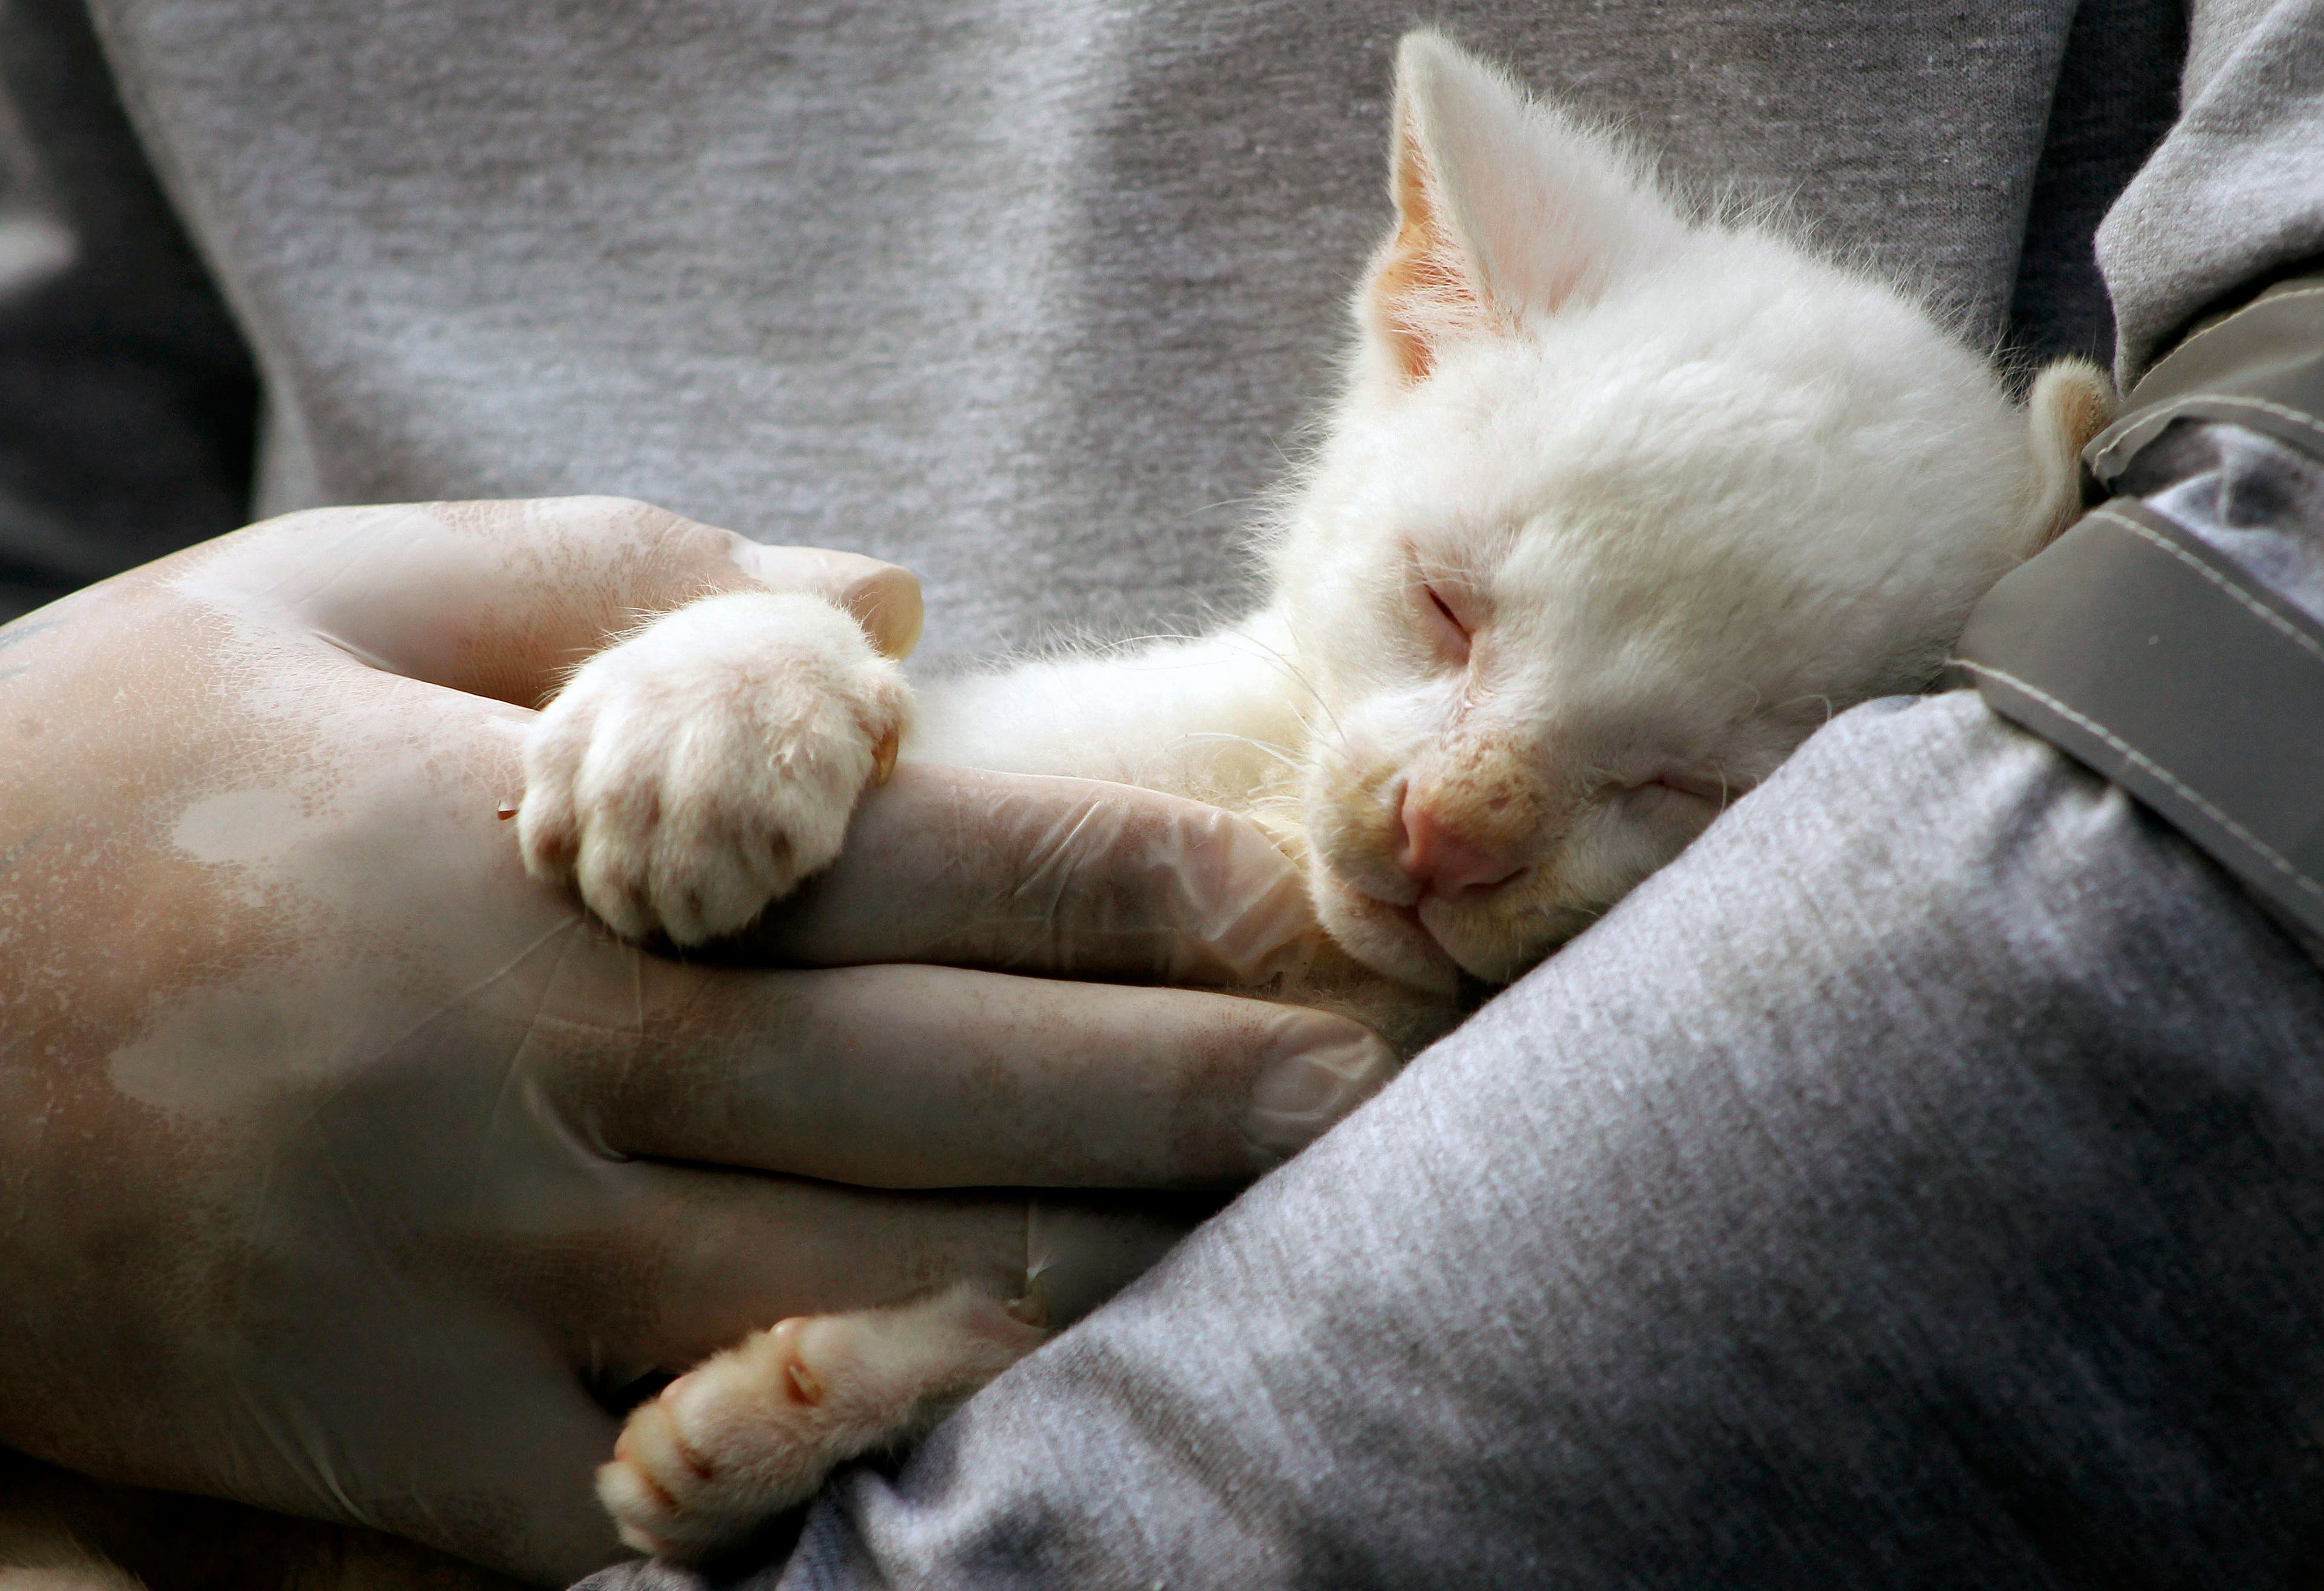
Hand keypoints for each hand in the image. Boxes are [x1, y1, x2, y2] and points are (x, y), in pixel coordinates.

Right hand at [0, 498, 1393, 1584]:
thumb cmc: (95, 777)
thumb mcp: (322, 597)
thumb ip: (619, 582)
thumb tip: (894, 610)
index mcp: (520, 853)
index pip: (901, 865)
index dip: (1124, 882)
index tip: (1301, 889)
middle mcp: (517, 1070)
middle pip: (920, 1090)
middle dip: (1171, 1086)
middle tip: (1363, 1080)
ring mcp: (458, 1279)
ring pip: (838, 1290)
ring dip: (1067, 1262)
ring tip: (1254, 1239)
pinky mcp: (390, 1442)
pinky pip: (662, 1483)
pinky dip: (842, 1451)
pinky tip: (999, 1411)